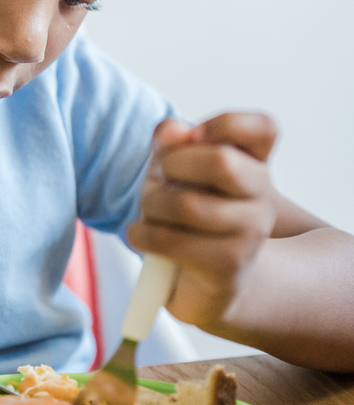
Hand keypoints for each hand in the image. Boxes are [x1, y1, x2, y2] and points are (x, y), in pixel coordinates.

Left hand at [127, 113, 278, 329]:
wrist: (203, 280)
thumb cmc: (187, 215)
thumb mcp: (176, 170)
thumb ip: (171, 142)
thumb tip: (173, 130)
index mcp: (254, 164)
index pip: (263, 128)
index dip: (224, 124)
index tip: (194, 135)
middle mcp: (261, 197)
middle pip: (221, 161)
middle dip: (172, 165)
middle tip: (159, 180)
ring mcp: (251, 233)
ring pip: (187, 204)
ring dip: (151, 205)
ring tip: (149, 213)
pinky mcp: (229, 265)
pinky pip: (170, 240)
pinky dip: (142, 235)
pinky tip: (141, 236)